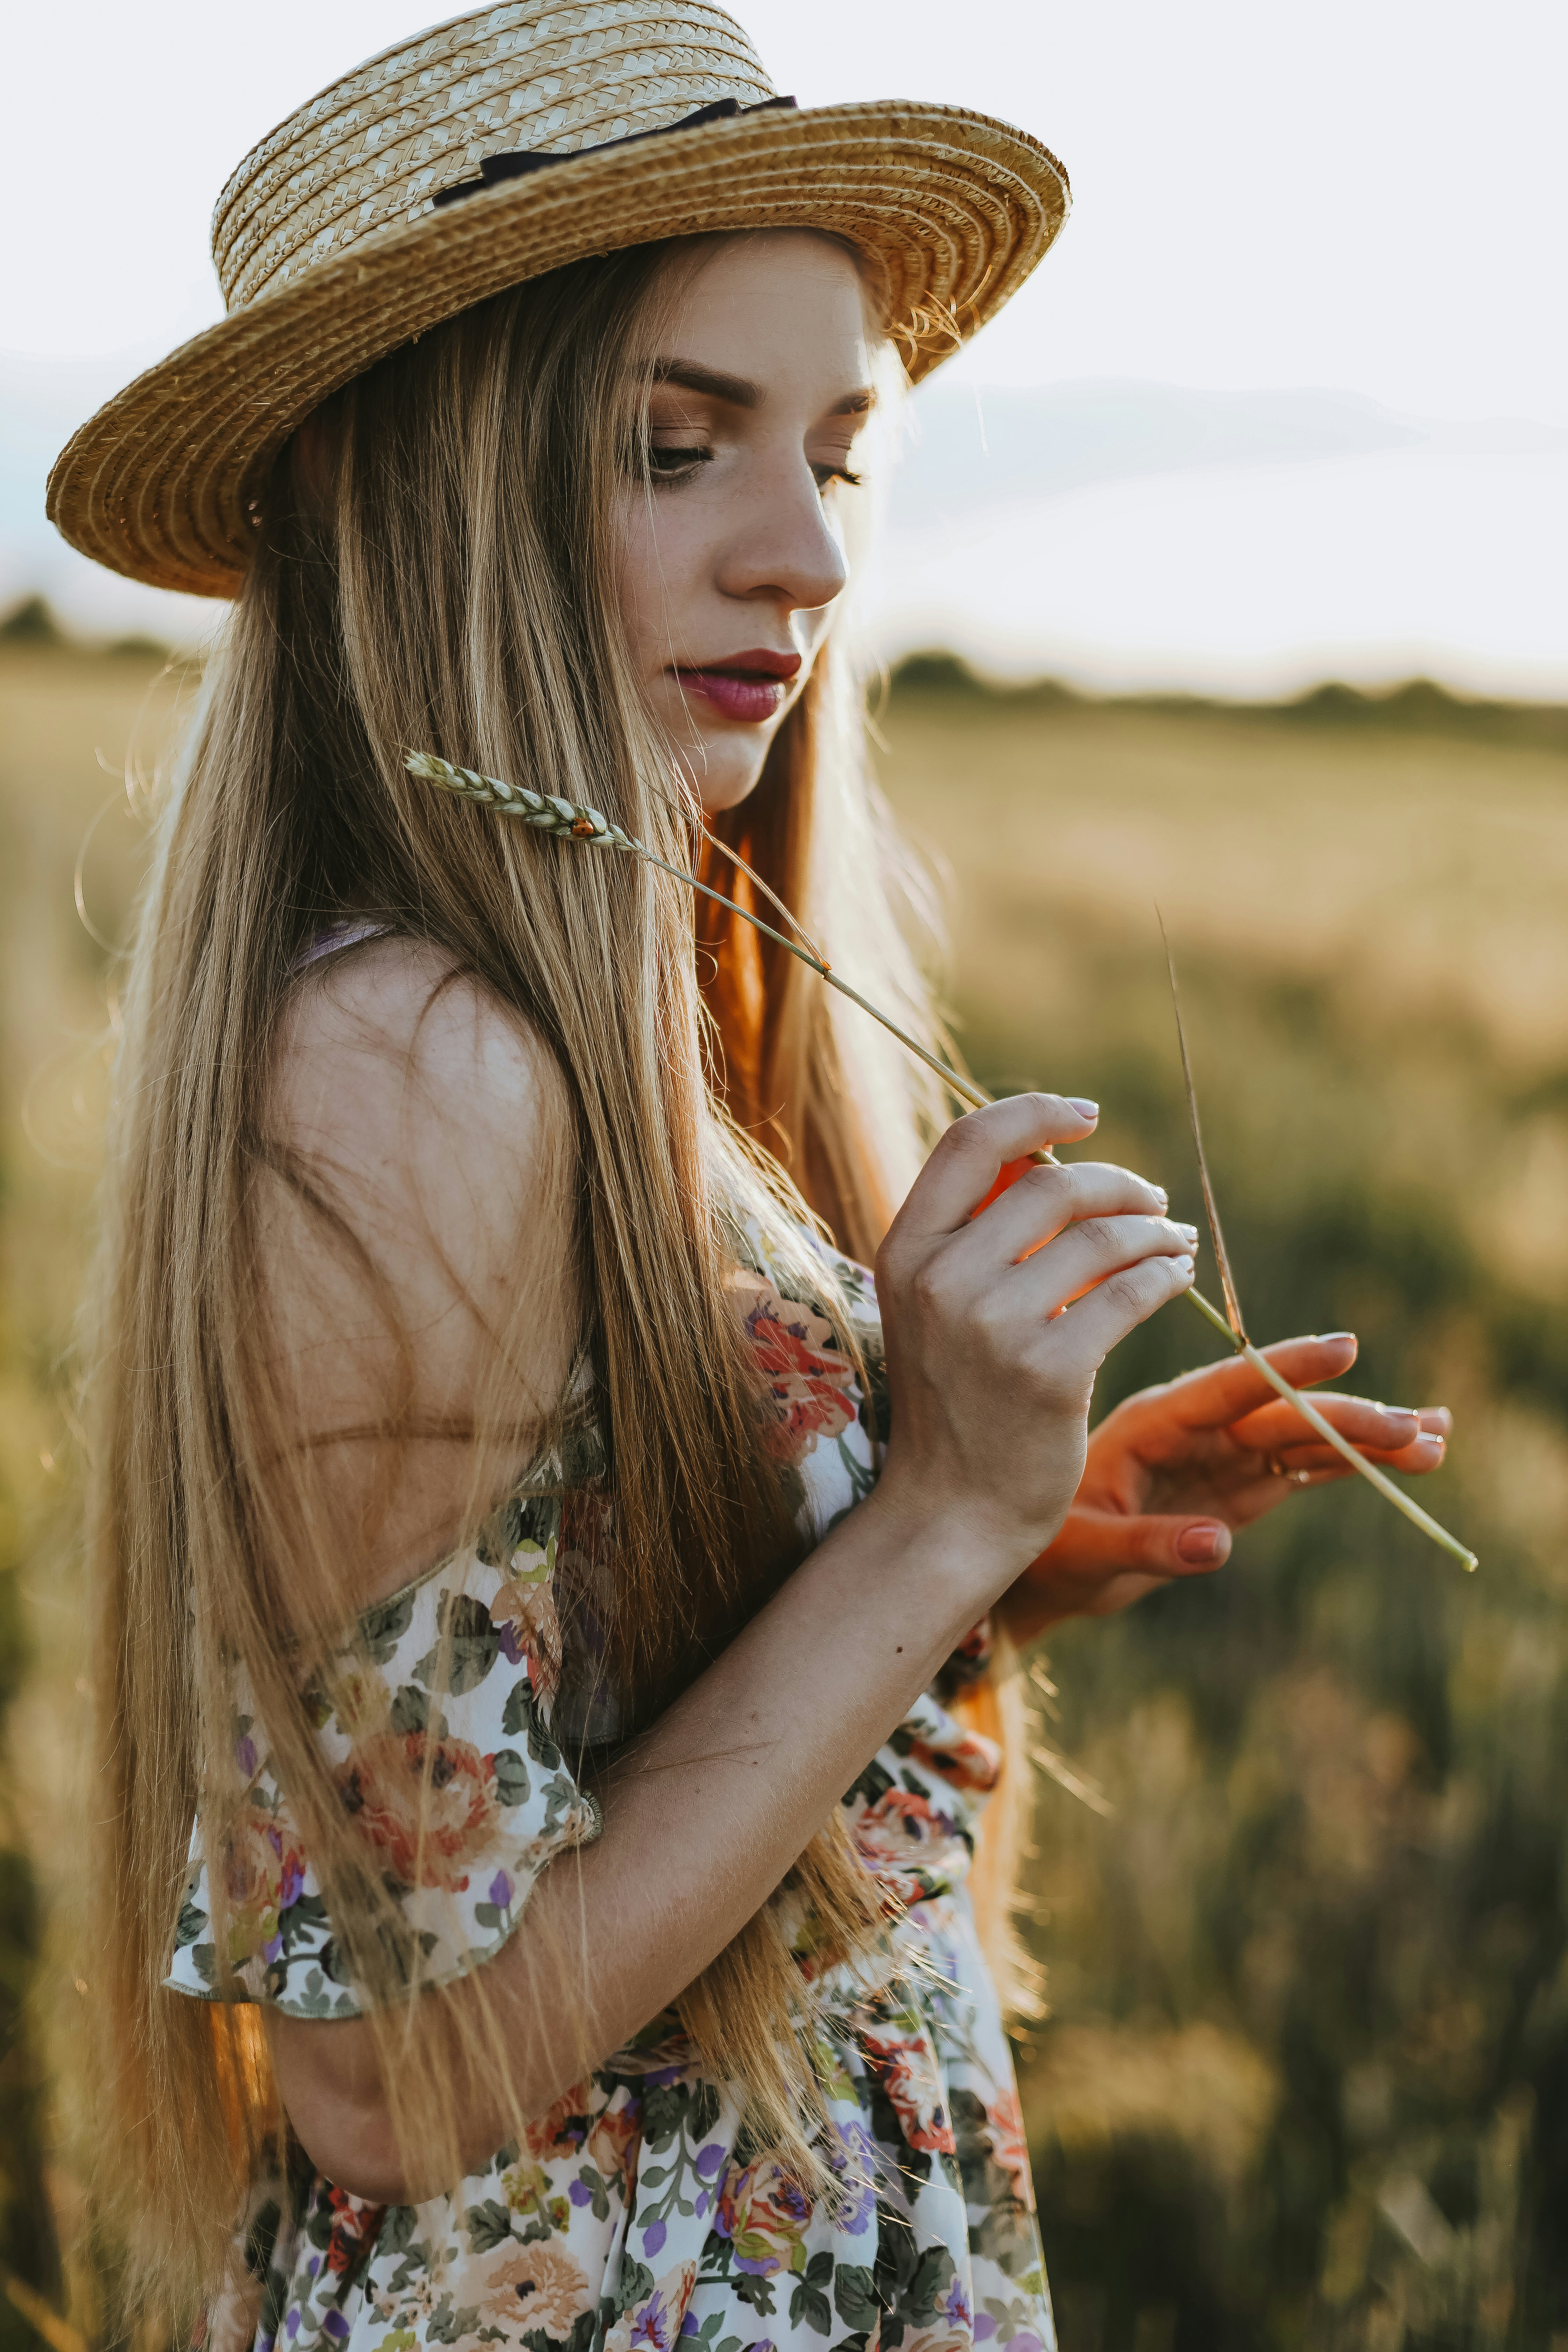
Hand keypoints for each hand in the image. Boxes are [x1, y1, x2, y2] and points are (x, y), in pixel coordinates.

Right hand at [873, 1095, 1197, 1603]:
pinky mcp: (1050, 1372)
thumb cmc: (953, 1403)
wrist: (949, 1513)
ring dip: (1153, 1229)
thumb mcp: (933, 1308)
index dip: (1035, 1113)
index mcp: (905, 1253)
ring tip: (1174, 1240)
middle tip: (1151, 1200)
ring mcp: (995, 1326)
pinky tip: (1178, 1276)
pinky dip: (1166, 1274)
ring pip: (1103, 1238)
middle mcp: (942, 1280)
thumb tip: (1044, 1156)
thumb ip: (972, 1234)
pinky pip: (1131, 1294)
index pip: (969, 1141)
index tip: (1085, 1117)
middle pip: (1053, 1186)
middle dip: (1118, 1184)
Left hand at [999, 1334, 1450, 1639]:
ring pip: (1306, 1438)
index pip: (1232, 1386)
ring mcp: (1224, 1455)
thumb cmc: (1051, 1547)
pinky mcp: (1240, 1485)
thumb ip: (1150, 1546)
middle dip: (1352, 1416)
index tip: (1346, 1346)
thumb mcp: (1087, 1552)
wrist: (1039, 1562)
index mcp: (1156, 1422)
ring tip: (1438, 1440)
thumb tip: (1218, 1544)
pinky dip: (1353, 1464)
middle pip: (1285, 1414)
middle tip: (1420, 1426)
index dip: (1288, 1367)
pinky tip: (1410, 1460)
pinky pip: (1305, 1468)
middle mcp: (1198, 1428)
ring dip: (1368, 1438)